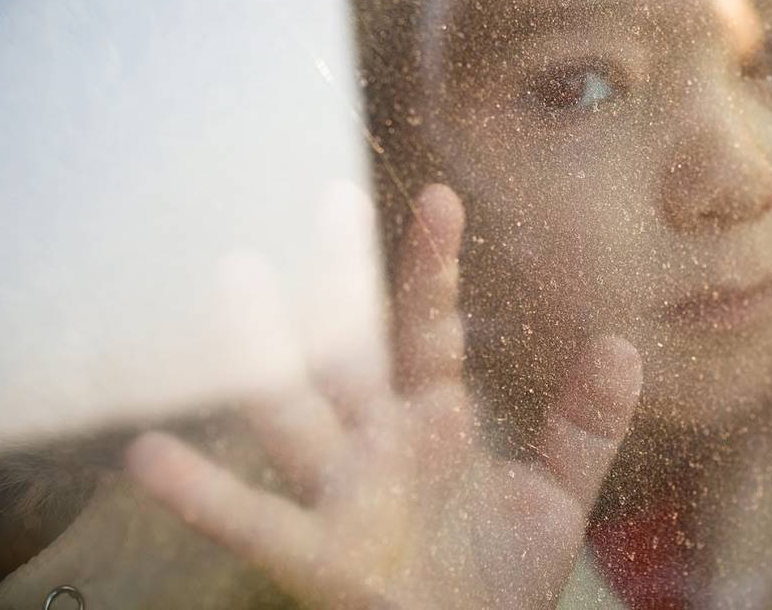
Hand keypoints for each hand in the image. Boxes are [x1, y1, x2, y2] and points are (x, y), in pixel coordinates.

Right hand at [125, 184, 642, 608]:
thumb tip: (623, 346)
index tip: (441, 199)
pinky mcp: (316, 553)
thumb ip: (583, 425)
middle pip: (352, 346)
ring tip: (232, 280)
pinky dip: (202, 493)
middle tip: (331, 200)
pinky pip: (253, 520)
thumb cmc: (500, 574)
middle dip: (342, 279)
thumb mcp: (555, 495)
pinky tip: (147, 456)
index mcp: (432, 417)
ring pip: (294, 410)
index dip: (433, 268)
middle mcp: (377, 439)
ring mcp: (341, 490)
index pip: (428, 328)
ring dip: (261, 352)